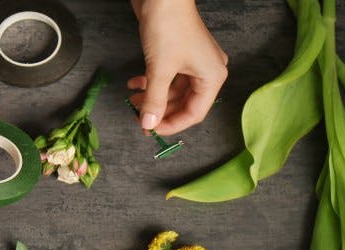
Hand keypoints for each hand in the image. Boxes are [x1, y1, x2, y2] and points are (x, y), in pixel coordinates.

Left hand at [128, 0, 227, 135]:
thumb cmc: (169, 25)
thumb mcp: (160, 69)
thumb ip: (154, 100)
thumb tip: (148, 124)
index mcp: (212, 77)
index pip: (194, 113)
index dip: (172, 124)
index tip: (151, 130)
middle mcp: (207, 71)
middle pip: (184, 103)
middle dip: (160, 111)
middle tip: (139, 119)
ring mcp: (193, 61)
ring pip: (173, 90)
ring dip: (153, 97)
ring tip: (132, 100)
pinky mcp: (179, 53)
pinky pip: (168, 76)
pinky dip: (152, 82)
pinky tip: (134, 84)